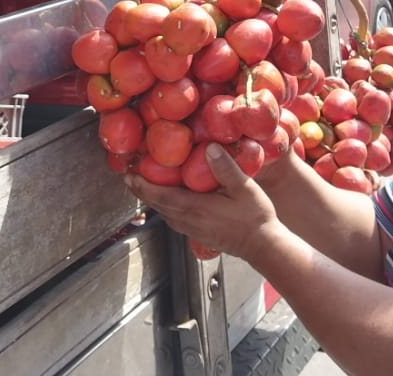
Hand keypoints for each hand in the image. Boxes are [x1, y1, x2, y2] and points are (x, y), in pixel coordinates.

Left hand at [124, 143, 285, 263]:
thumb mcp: (243, 188)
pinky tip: (171, 199)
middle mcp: (187, 220)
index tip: (128, 174)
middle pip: (156, 204)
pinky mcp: (197, 233)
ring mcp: (191, 229)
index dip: (140, 185)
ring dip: (153, 199)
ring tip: (146, 185)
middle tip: (130, 176)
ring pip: (164, 212)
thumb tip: (209, 147)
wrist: (263, 246)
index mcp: (193, 208)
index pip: (158, 195)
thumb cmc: (254, 218)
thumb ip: (225, 167)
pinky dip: (166, 206)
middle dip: (141, 190)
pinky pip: (174, 218)